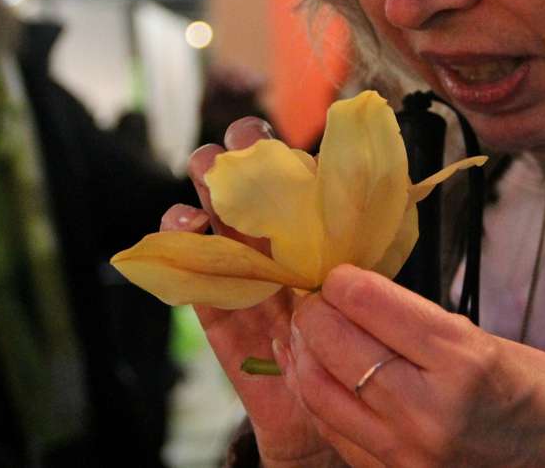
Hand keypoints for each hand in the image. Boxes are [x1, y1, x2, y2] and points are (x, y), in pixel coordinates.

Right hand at [166, 118, 365, 466]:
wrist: (341, 409)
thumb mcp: (364, 284)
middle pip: (243, 191)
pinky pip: (192, 276)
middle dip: (235, 162)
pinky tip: (183, 223)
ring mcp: (241, 276)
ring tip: (208, 174)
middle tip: (236, 148)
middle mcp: (272, 247)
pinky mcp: (217, 311)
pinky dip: (180, 246)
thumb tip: (360, 188)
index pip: (288, 179)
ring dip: (206, 192)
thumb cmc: (360, 340)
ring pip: (213, 222)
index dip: (273, 151)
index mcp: (312, 232)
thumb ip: (355, 243)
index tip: (266, 134)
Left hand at [280, 265, 544, 466]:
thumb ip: (425, 327)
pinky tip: (320, 375)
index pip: (372, 305)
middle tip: (317, 297)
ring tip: (309, 332)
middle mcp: (431, 412)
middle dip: (317, 312)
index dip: (344, 281)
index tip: (338, 272)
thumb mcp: (494, 344)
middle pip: (336, 345)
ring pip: (321, 391)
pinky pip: (337, 432)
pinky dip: (321, 396)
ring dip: (307, 354)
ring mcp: (410, 455)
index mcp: (465, 363)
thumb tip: (361, 299)